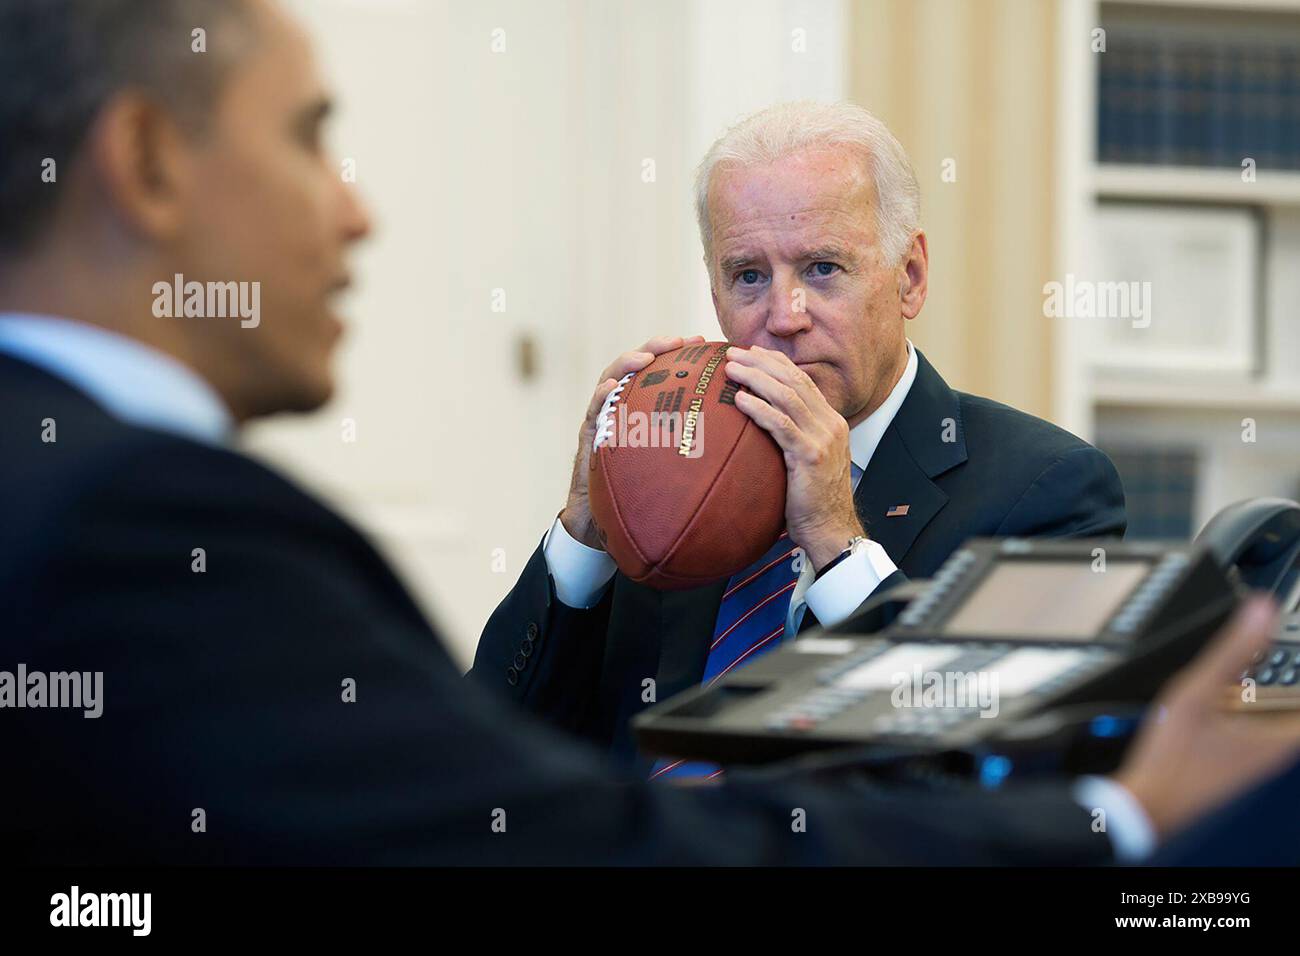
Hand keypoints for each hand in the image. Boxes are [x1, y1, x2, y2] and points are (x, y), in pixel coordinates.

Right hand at [559, 335, 706, 549]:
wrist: (606, 518)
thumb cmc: (644, 491)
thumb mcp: (674, 464)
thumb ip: (697, 447)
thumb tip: (744, 444)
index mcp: (643, 407)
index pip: (661, 371)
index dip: (679, 353)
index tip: (703, 342)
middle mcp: (622, 406)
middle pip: (635, 366)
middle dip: (654, 347)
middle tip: (676, 340)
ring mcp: (603, 418)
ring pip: (609, 379)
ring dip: (626, 364)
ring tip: (644, 357)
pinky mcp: (589, 436)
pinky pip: (593, 412)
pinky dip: (601, 397)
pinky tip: (611, 388)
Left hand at [724, 345, 863, 570]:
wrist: (830, 528)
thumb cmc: (810, 500)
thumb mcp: (804, 461)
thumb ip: (790, 437)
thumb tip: (758, 424)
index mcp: (830, 421)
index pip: (802, 381)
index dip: (775, 363)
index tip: (750, 352)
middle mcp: (830, 424)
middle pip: (793, 380)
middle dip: (761, 362)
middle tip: (732, 352)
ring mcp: (823, 438)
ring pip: (787, 396)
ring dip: (756, 378)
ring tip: (731, 369)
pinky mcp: (810, 455)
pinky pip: (781, 424)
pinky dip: (759, 408)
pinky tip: (740, 400)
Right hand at [1113, 595, 1299, 840]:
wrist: (1149, 802)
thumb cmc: (1173, 758)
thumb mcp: (1198, 692)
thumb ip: (1233, 649)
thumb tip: (1261, 610)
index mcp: (1280, 736)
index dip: (1297, 671)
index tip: (1288, 646)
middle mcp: (1276, 752)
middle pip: (1292, 707)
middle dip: (1279, 679)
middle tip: (1263, 653)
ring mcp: (1258, 761)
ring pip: (1275, 718)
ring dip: (1260, 694)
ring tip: (1237, 677)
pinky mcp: (1239, 764)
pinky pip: (1256, 730)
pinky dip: (1244, 710)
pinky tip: (1218, 702)